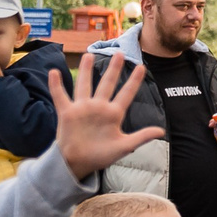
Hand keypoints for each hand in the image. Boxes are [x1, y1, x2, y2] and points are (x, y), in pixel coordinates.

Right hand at [47, 55, 165, 179]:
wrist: (78, 164)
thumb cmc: (101, 156)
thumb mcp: (124, 146)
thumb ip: (142, 137)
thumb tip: (162, 131)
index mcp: (113, 114)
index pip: (126, 94)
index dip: (134, 81)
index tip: (142, 67)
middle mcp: (98, 107)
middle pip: (107, 84)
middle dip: (114, 69)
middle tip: (120, 53)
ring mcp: (82, 108)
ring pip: (84, 85)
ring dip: (85, 70)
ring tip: (88, 55)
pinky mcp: (67, 113)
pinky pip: (60, 96)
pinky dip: (56, 85)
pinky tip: (54, 72)